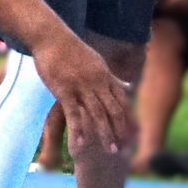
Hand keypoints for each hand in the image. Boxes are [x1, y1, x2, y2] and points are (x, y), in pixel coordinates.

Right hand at [31, 28, 132, 155]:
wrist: (51, 36)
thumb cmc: (71, 49)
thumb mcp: (97, 63)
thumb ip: (113, 78)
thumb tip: (129, 87)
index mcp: (105, 76)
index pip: (123, 101)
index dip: (131, 119)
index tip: (137, 136)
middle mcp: (97, 82)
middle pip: (114, 110)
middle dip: (121, 131)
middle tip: (126, 150)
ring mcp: (81, 86)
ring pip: (98, 114)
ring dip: (105, 134)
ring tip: (111, 151)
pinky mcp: (64, 89)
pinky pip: (73, 113)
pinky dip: (78, 130)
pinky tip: (80, 145)